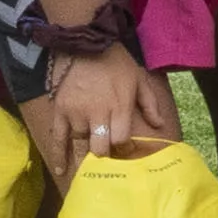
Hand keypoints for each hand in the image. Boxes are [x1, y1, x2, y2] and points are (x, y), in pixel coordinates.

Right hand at [43, 47, 171, 166]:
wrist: (84, 42)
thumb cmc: (115, 62)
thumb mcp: (139, 78)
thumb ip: (150, 103)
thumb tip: (160, 126)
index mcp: (119, 107)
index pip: (121, 140)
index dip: (125, 149)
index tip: (126, 150)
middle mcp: (97, 114)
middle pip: (100, 149)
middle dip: (105, 160)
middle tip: (108, 165)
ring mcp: (76, 114)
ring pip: (80, 146)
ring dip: (84, 161)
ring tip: (88, 175)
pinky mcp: (60, 112)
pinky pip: (58, 138)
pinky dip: (58, 156)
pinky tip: (60, 170)